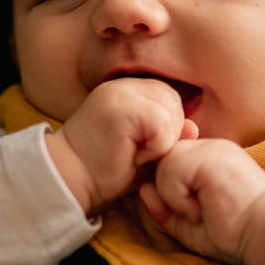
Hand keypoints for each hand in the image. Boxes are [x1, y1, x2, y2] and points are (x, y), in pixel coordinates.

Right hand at [45, 78, 197, 214]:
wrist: (70, 180)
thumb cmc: (107, 169)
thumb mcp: (147, 150)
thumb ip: (171, 135)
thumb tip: (193, 127)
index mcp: (129, 88)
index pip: (171, 99)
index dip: (166, 129)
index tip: (138, 147)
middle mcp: (125, 84)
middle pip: (175, 103)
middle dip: (167, 134)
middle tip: (137, 152)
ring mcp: (121, 92)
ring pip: (171, 113)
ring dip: (161, 142)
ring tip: (134, 153)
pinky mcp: (121, 108)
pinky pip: (163, 126)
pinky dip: (155, 148)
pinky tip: (133, 156)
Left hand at [139, 138, 264, 264]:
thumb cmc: (233, 235)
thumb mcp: (188, 224)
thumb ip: (163, 207)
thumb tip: (143, 189)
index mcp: (208, 158)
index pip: (169, 157)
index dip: (165, 184)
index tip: (186, 208)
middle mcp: (210, 147)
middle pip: (162, 157)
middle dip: (167, 190)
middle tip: (194, 212)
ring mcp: (212, 148)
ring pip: (163, 162)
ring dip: (173, 195)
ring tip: (200, 211)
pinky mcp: (211, 157)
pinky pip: (171, 170)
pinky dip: (178, 197)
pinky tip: (201, 208)